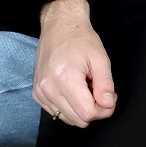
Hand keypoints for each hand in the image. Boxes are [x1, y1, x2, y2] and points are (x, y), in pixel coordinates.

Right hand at [33, 0, 116, 126]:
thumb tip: (108, 105)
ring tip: (84, 87)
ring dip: (81, 108)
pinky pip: (58, 113)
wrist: (59, 26)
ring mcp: (40, 92)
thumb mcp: (100, 59)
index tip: (108, 97)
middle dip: (93, 110)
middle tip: (97, 90)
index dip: (103, 110)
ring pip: (68, 119)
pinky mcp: (37, 94)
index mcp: (64, 77)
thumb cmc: (80, 39)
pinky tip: (74, 89)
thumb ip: (106, 85)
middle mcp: (48, 87)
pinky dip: (70, 107)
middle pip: (78, 119)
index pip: (87, 113)